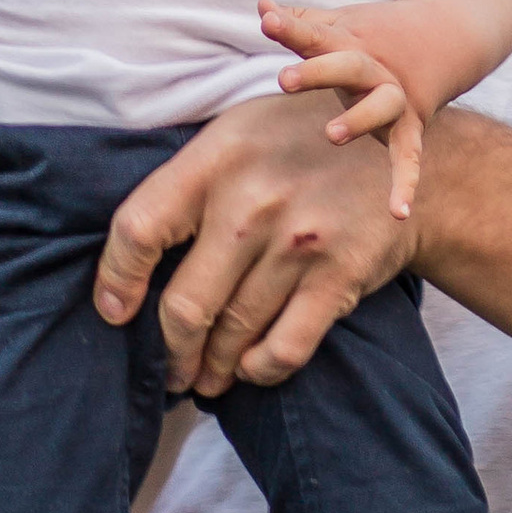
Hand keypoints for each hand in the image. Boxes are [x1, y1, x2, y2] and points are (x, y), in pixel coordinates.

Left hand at [94, 89, 413, 395]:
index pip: (138, 231)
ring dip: (213, 368)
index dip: (116, 281)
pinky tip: (251, 369)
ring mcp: (298, 241)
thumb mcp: (237, 132)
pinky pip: (286, 347)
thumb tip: (128, 262)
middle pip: (185, 304)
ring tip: (205, 380)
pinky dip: (260, 370)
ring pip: (234, 333)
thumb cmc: (298, 142)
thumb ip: (187, 183)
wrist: (396, 147)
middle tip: (169, 369)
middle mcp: (252, 200)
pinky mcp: (339, 274)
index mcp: (215, 159)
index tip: (114, 312)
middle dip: (171, 351)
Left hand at [260, 2, 423, 217]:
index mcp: (352, 42)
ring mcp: (395, 99)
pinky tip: (399, 213)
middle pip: (349, 66)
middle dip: (318, 72)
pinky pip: (409, 157)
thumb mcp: (339, 24)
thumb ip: (300, 21)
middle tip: (284, 80)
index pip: (316, 34)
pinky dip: (406, 184)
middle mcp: (375, 69)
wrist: (442, 37)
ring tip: (331, 135)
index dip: (290, 28)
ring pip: (382, 106)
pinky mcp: (410, 128)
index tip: (267, 20)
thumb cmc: (374, 36)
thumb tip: (261, 4)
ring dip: (358, 119)